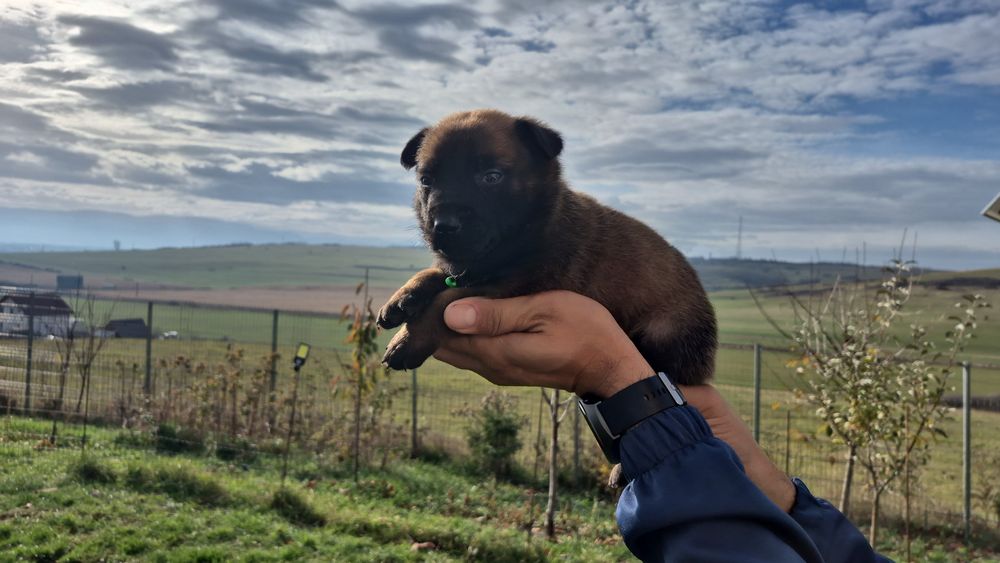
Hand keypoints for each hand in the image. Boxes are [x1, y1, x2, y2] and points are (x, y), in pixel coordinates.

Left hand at [435, 291, 795, 511]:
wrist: (612, 369)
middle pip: (440, 343)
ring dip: (440, 326)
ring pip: (452, 348)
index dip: (425, 307)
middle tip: (417, 290)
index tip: (420, 284)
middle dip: (425, 320)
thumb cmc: (586, 333)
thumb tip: (450, 313)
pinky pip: (469, 350)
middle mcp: (488, 365)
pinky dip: (458, 332)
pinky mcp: (507, 367)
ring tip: (430, 298)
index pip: (441, 330)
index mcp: (493, 351)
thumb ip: (497, 312)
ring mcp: (497, 369)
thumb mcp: (544, 312)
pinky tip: (459, 313)